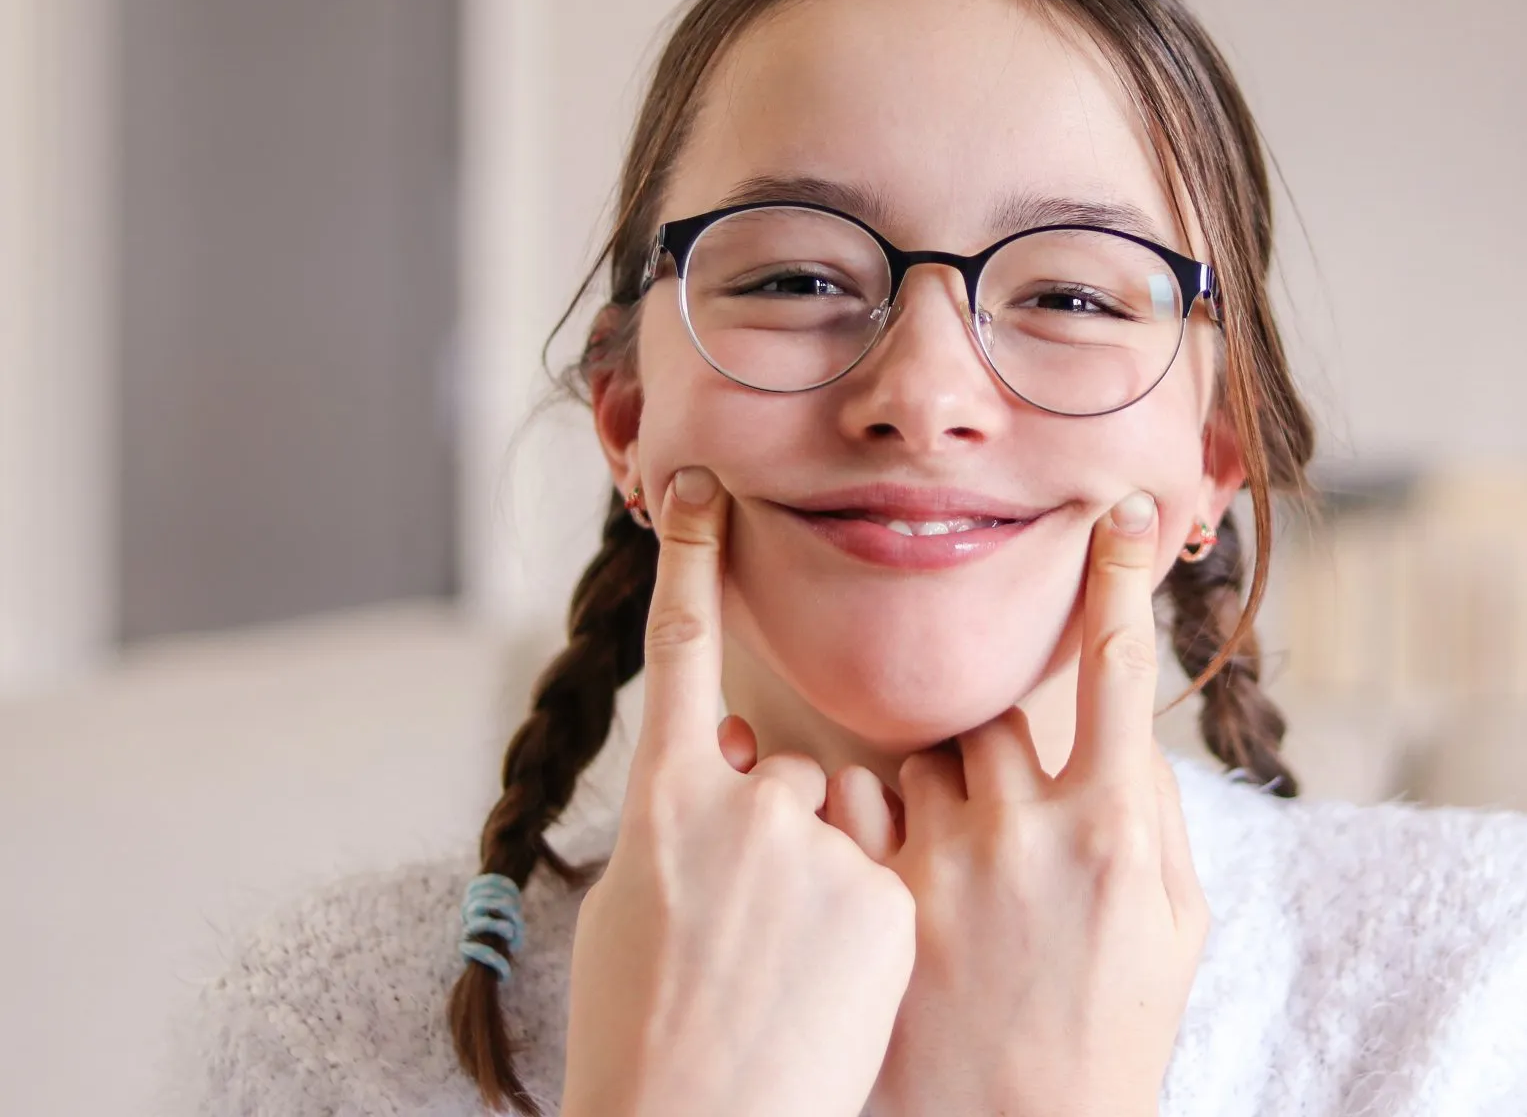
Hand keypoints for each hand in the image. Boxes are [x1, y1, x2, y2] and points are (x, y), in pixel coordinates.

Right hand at [562, 467, 915, 1116]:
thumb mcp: (637, 909)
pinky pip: (889, 876)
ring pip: (848, 823)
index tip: (701, 487)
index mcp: (663, 806)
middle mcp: (742, 811)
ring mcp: (821, 853)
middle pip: (791, 772)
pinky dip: (869, 921)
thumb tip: (726, 761)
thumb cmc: (648, 1038)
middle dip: (785, 834)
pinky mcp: (888, 899)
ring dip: (831, 875)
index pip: (678, 654)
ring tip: (788, 972)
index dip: (689, 566)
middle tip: (750, 933)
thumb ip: (686, 818)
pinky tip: (830, 990)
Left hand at [837, 491, 1208, 1116]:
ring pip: (924, 755)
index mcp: (1115, 825)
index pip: (1118, 666)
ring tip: (954, 887)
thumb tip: (1120, 733)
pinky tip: (890, 882)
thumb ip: (1148, 815)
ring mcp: (945, 860)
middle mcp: (1028, 826)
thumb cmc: (1108, 1035)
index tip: (1126, 513)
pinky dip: (870, 823)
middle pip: (994, 713)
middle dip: (995, 748)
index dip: (1121, 578)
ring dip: (936, 793)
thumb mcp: (1171, 925)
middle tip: (1002, 827)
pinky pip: (856, 806)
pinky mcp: (877, 898)